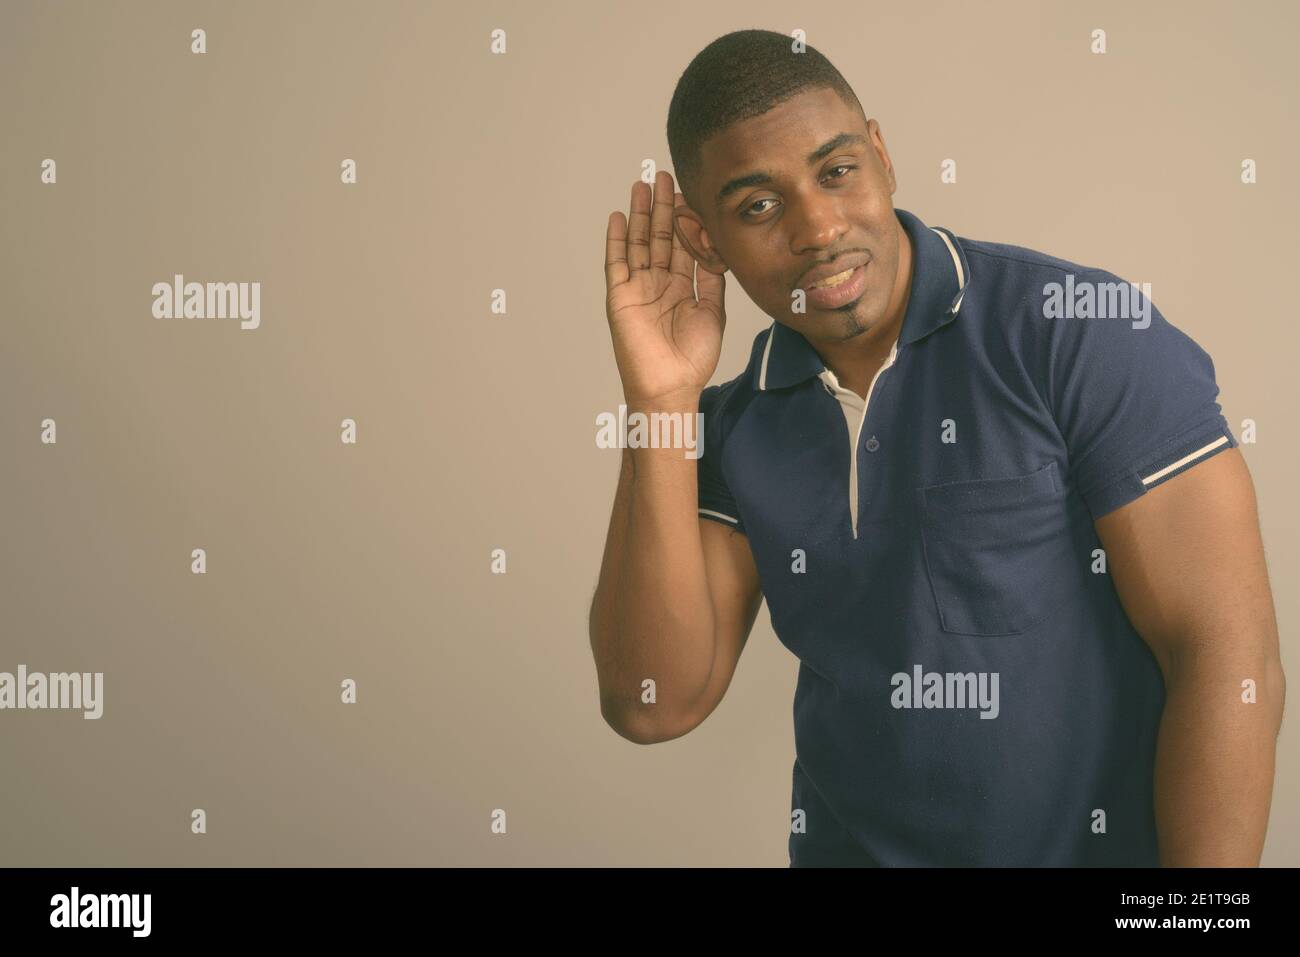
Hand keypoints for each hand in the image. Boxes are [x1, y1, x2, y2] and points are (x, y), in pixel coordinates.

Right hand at [604, 170, 725, 405]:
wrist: (671, 386)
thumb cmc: (693, 359)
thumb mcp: (712, 312)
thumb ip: (712, 279)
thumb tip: (717, 247)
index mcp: (680, 286)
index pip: (681, 244)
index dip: (684, 219)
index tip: (689, 191)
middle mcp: (657, 283)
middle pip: (658, 236)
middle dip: (661, 206)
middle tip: (664, 175)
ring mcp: (637, 288)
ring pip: (638, 242)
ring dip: (639, 214)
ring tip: (642, 185)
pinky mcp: (620, 296)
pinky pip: (616, 262)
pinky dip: (617, 239)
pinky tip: (619, 216)